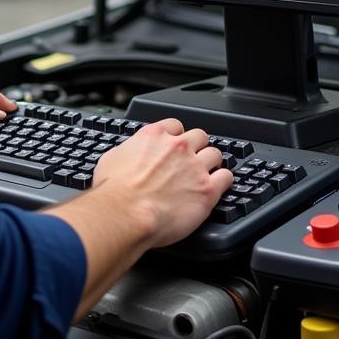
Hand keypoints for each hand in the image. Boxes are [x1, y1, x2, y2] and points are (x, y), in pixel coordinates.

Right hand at [92, 118, 232, 248]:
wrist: (126, 213)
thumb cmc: (115, 191)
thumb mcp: (112, 159)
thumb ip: (128, 151)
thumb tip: (127, 155)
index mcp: (154, 136)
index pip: (175, 125)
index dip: (177, 136)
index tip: (176, 145)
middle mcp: (178, 147)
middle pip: (199, 136)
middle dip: (197, 147)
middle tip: (193, 160)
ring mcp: (195, 167)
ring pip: (215, 154)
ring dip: (211, 163)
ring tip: (207, 173)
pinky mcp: (207, 190)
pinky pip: (227, 177)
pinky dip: (224, 180)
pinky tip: (218, 186)